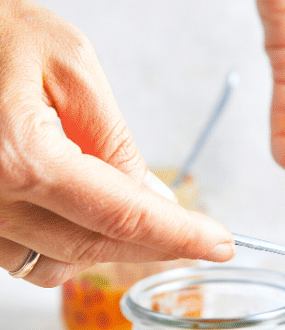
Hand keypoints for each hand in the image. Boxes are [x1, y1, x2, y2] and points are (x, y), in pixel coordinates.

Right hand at [0, 0, 233, 285]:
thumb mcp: (70, 63)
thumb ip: (114, 141)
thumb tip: (154, 201)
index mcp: (19, 156)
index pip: (122, 216)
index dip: (181, 237)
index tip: (220, 245)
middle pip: (93, 249)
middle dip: (154, 247)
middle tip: (198, 237)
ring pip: (57, 265)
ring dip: (106, 249)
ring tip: (136, 213)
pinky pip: (23, 258)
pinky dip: (64, 244)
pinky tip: (83, 214)